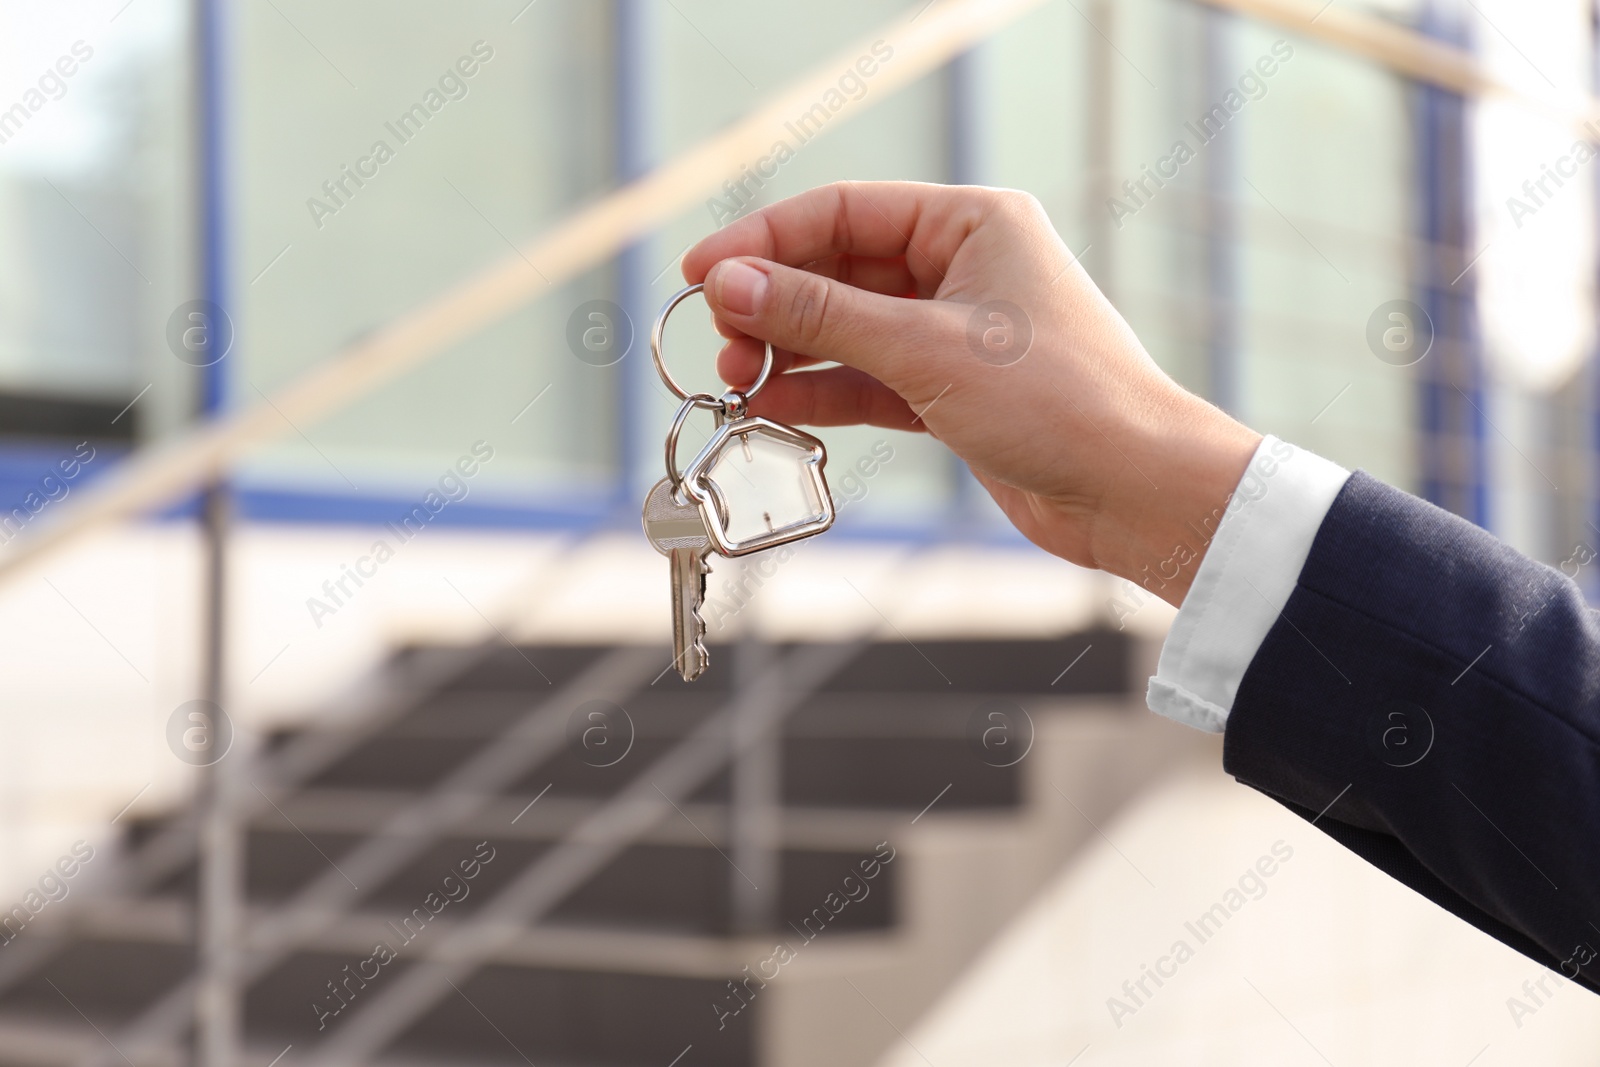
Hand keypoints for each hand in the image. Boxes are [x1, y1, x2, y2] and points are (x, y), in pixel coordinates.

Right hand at [682, 181, 1260, 605]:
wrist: (1132, 492)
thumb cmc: (1058, 401)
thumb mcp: (922, 349)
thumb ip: (819, 314)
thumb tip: (730, 284)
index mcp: (972, 223)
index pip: (843, 211)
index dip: (764, 239)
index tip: (701, 272)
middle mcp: (963, 267)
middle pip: (840, 269)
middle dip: (774, 305)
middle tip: (720, 340)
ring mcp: (956, 332)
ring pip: (850, 330)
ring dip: (792, 353)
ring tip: (737, 380)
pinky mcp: (952, 392)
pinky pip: (869, 380)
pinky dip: (824, 393)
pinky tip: (776, 406)